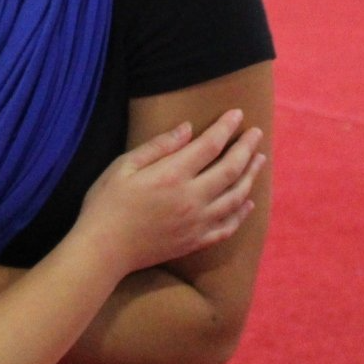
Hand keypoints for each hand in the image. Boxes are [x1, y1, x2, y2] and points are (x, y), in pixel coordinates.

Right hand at [77, 109, 263, 275]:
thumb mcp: (124, 166)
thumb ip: (158, 146)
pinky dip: (242, 213)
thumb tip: (187, 128)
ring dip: (251, 177)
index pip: (209, 145)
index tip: (238, 113)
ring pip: (236, 197)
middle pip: (230, 170)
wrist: (103, 249)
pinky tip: (249, 202)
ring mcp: (197, 223)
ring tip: (260, 160)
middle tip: (257, 133)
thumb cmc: (106, 203)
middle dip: (246, 148)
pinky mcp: (196, 242)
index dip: (226, 127)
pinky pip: (228, 227)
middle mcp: (192, 199)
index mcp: (172, 175)